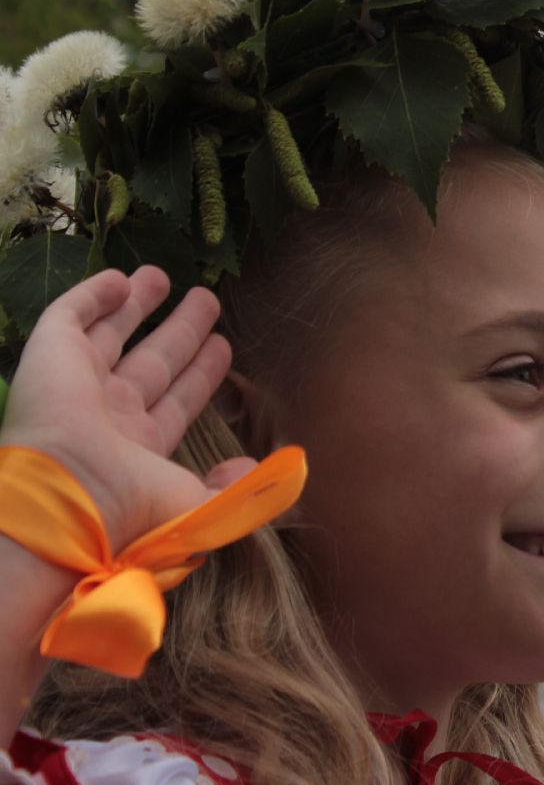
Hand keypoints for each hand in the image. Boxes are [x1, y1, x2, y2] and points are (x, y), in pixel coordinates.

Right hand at [2, 266, 250, 550]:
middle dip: (180, 332)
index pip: (179, 400)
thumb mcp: (198, 507)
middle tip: (207, 301)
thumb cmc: (133, 505)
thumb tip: (252, 467)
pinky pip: (69, 317)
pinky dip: (92, 296)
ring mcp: (78, 383)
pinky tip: (119, 279)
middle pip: (153, 361)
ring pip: (111, 334)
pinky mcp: (50, 355)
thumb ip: (234, 490)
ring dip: (136, 305)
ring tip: (161, 276)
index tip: (224, 346)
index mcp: (140, 448)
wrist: (68, 495)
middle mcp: (108, 414)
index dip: (202, 374)